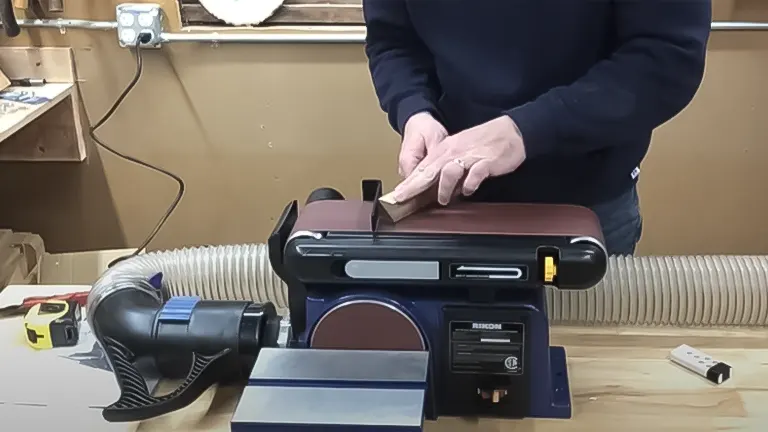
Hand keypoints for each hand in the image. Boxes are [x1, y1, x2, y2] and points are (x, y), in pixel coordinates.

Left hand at [392, 115, 525, 204]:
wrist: (511, 131)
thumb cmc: (486, 143)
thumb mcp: (459, 152)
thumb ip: (447, 170)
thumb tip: (437, 189)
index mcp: (445, 150)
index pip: (422, 168)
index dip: (408, 183)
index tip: (396, 196)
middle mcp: (453, 152)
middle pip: (428, 170)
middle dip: (413, 186)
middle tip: (402, 198)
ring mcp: (469, 157)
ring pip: (448, 172)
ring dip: (444, 187)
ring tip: (444, 200)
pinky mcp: (486, 162)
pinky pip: (474, 174)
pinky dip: (470, 184)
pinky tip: (468, 190)